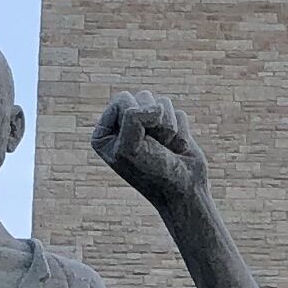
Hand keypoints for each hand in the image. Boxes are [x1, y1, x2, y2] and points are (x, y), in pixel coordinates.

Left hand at [91, 90, 207, 208]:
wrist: (183, 190)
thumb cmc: (153, 172)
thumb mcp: (131, 146)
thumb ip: (134, 117)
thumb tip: (158, 105)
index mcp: (104, 133)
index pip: (121, 101)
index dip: (134, 118)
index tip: (138, 144)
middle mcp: (124, 127)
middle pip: (142, 97)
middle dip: (153, 122)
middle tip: (153, 147)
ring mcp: (148, 126)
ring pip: (162, 103)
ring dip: (168, 128)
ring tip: (165, 148)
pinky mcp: (170, 128)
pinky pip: (178, 113)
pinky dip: (180, 132)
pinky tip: (176, 149)